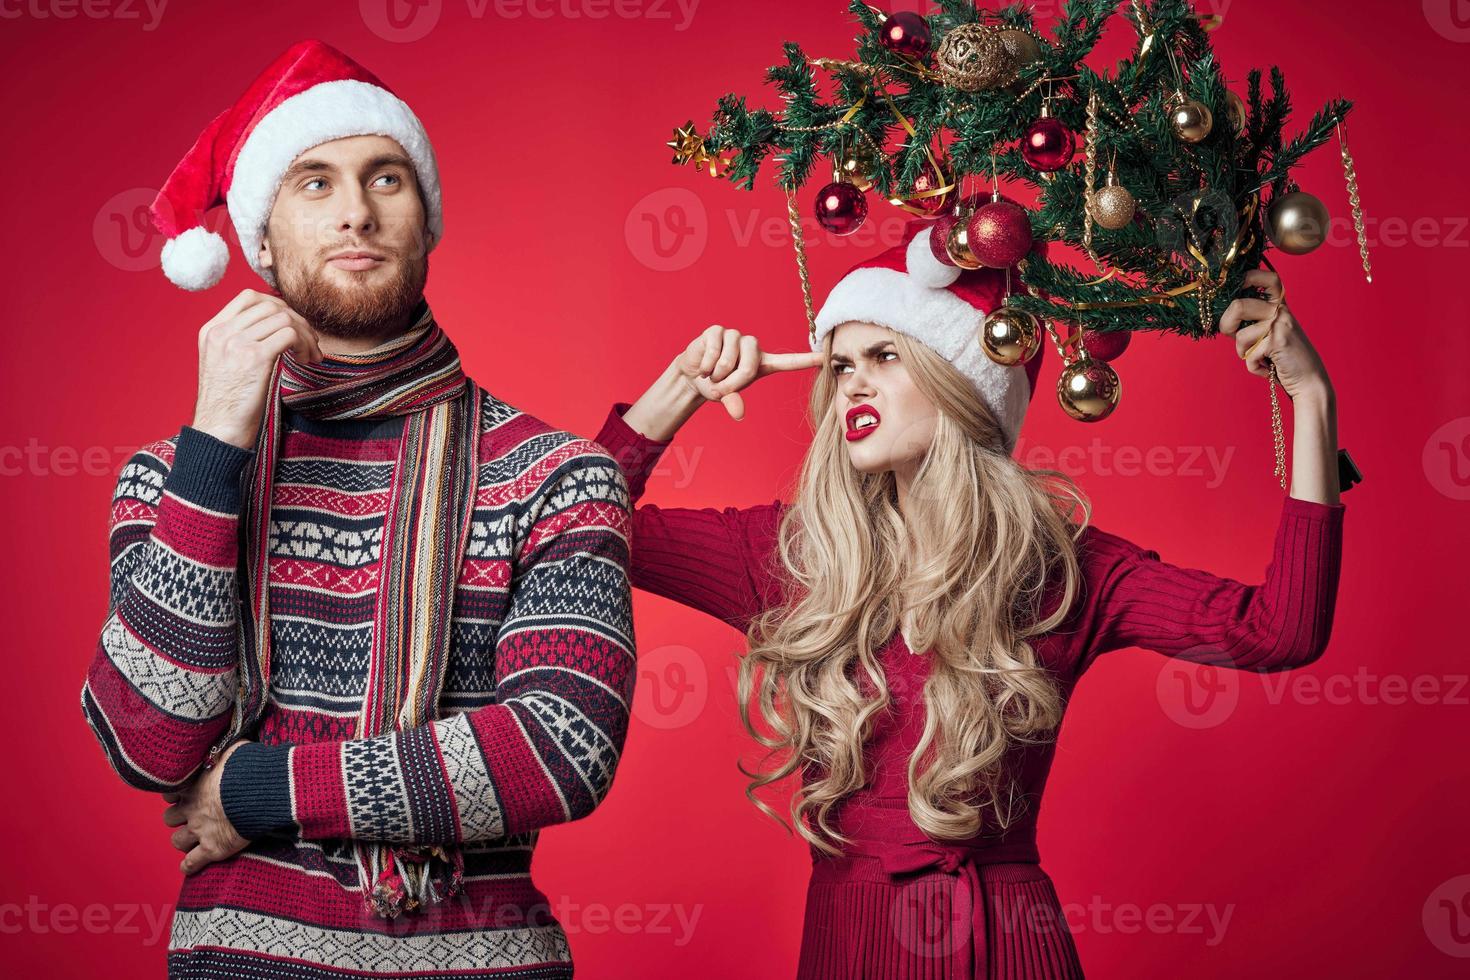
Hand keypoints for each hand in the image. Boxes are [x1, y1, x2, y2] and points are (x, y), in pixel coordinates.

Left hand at [161, 740, 250, 875]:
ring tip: (194, 838)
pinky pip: (191, 863)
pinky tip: (191, 866)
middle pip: (169, 818)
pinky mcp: (212, 849)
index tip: (186, 794)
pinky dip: (189, 866)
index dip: (177, 794)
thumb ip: (221, 748)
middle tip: (193, 815)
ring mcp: (200, 830)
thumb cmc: (250, 766)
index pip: (169, 792)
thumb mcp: (233, 747)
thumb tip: (222, 740)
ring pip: (176, 841)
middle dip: (179, 817)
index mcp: (192, 785)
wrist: (261, 790)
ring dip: (184, 839)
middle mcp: (191, 808)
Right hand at [191, 289, 322, 448]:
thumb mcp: (225, 364)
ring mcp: (236, 343)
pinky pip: (289, 335)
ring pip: (284, 318)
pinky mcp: (254, 357)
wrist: (218, 430)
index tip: (293, 325)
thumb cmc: (228, 404)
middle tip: (310, 342)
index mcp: (212, 330)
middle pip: (271, 306)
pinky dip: (304, 345)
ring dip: (305, 335)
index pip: (248, 298)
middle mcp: (222, 332)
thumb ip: (241, 342)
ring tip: (310, 355)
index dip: (278, 306)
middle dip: (298, 321)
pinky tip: (305, 361)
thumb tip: (278, 327)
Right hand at [674, 325, 825, 420]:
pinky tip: (705, 366)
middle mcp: (752, 347)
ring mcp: (735, 336)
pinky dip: (707, 365)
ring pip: (730, 359)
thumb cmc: (716, 384)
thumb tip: (738, 414)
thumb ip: (734, 402)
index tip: (824, 357)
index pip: (788, 361)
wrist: (693, 375)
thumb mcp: (727, 397)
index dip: (805, 360)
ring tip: (713, 374)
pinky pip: (715, 350)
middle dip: (732, 382)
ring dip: (717, 373)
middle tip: (721, 386)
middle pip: (750, 366)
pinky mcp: (718, 330)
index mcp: (762, 363)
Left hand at [1217, 269, 1332, 402]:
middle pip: (1237, 305)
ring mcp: (1280, 325)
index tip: (1237, 286)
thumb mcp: (1268, 333)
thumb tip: (1219, 312)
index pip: (1270, 279)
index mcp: (1280, 306)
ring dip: (1241, 352)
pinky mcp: (1278, 342)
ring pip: (1240, 335)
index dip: (1250, 277)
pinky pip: (1248, 355)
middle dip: (1226, 325)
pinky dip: (1253, 367)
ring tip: (1257, 356)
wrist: (1309, 380)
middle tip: (1232, 336)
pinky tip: (1267, 367)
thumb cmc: (1282, 358)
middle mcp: (1281, 311)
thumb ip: (1251, 321)